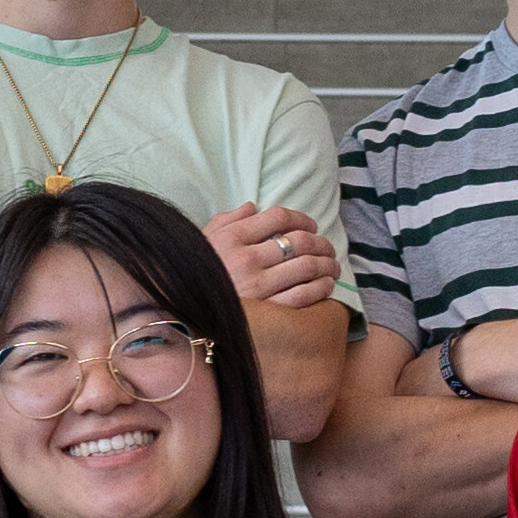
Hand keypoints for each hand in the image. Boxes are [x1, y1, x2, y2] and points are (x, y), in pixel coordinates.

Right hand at [208, 200, 342, 313]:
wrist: (185, 311)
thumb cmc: (196, 274)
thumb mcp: (203, 241)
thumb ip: (226, 220)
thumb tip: (252, 206)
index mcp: (232, 237)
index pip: (278, 217)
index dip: (301, 218)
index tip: (311, 225)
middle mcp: (247, 259)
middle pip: (299, 241)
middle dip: (321, 242)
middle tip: (328, 247)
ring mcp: (258, 286)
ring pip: (308, 266)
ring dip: (328, 264)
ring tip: (332, 266)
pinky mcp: (267, 311)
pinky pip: (304, 295)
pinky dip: (321, 287)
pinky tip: (326, 285)